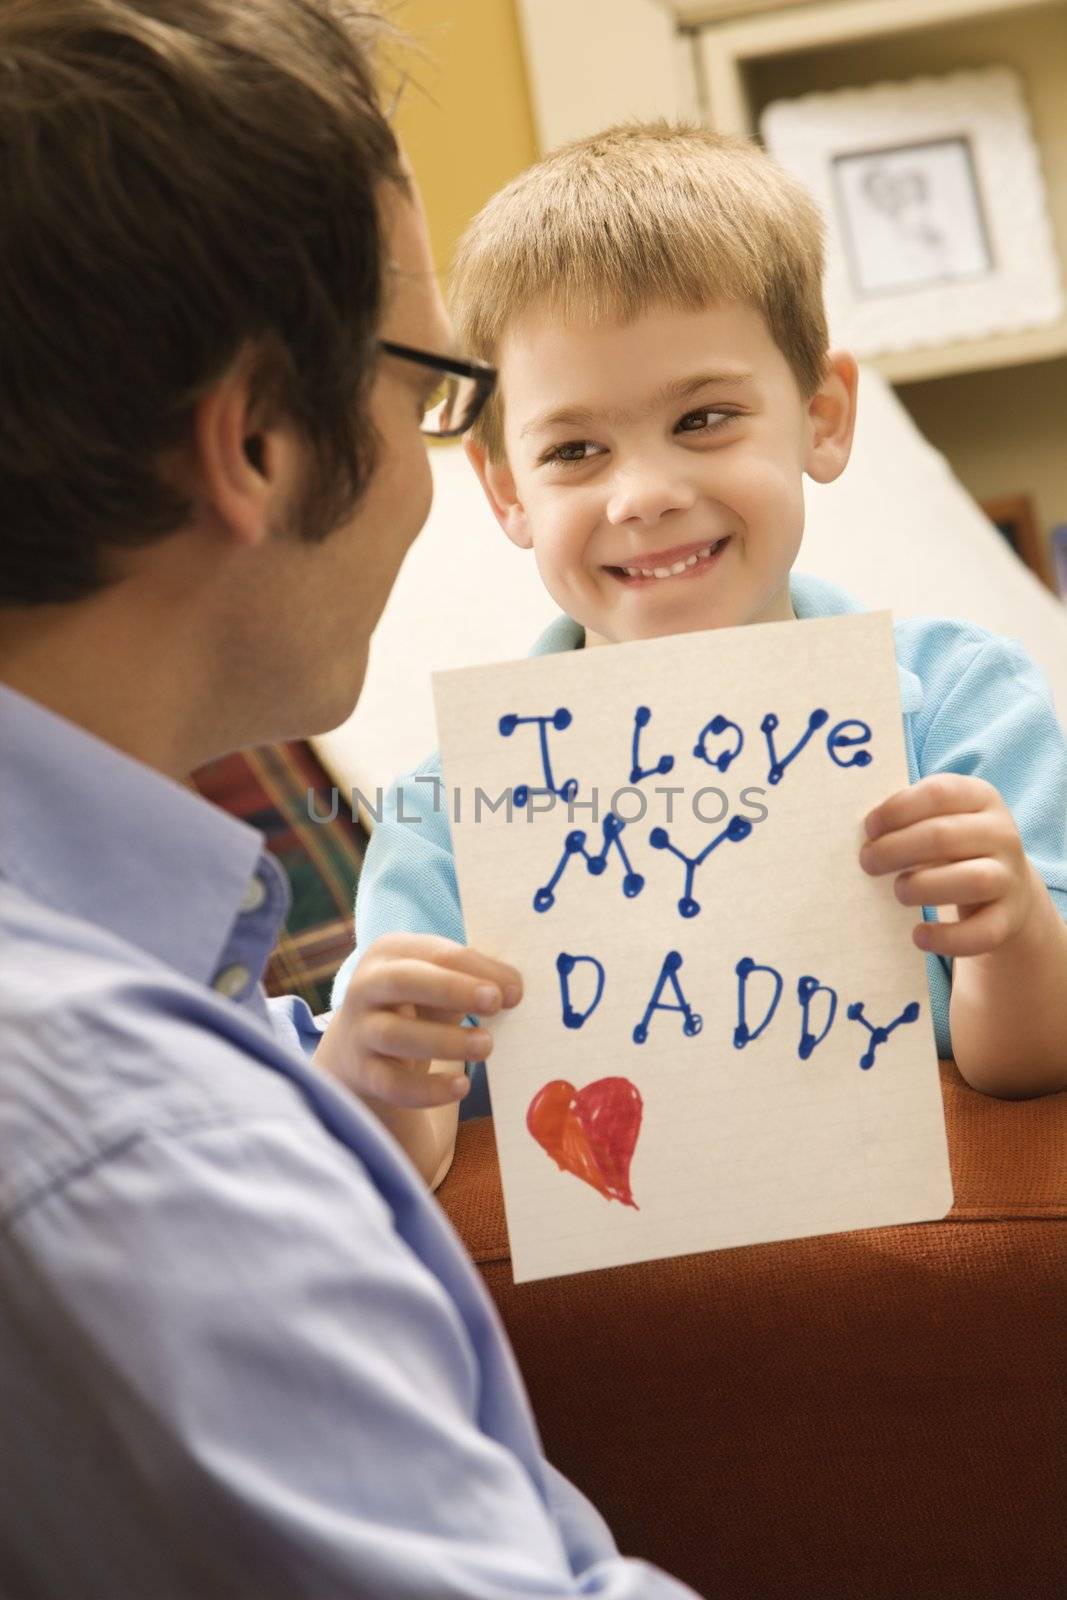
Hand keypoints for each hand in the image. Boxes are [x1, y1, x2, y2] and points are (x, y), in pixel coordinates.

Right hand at [315, 933, 521, 1108]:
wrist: (360, 1050)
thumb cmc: (414, 1006)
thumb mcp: (438, 983)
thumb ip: (473, 980)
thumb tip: (514, 989)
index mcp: (391, 952)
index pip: (436, 952)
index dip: (477, 968)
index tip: (515, 989)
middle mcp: (366, 986)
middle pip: (404, 981)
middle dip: (452, 988)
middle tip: (495, 1001)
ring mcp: (359, 1030)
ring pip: (395, 1034)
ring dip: (445, 1040)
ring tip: (485, 1045)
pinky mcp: (362, 1073)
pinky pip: (392, 1084)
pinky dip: (428, 1089)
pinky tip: (460, 1087)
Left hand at [860, 774, 1041, 958]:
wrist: (1007, 890)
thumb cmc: (956, 850)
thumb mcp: (942, 821)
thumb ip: (909, 820)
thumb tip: (863, 836)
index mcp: (980, 798)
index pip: (938, 793)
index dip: (897, 810)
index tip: (869, 829)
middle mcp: (1002, 834)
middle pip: (944, 836)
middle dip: (895, 850)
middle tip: (867, 862)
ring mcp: (1010, 877)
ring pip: (971, 880)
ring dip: (922, 887)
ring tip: (900, 892)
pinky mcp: (1009, 918)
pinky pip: (981, 933)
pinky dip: (946, 938)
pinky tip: (919, 935)